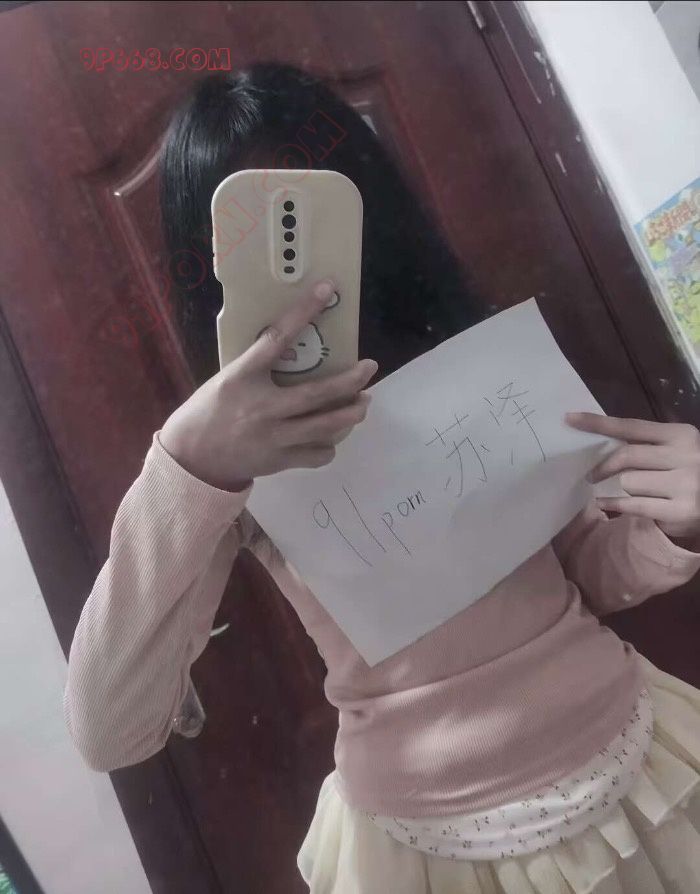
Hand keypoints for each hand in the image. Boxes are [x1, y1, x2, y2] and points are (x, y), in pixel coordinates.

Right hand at [160, 279, 377, 491]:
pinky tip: (331, 436)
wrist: (191, 457)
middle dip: (350, 381)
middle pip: (317, 393)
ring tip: (363, 403)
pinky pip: (317, 454)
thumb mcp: (227, 379)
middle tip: (370, 368)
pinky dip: (329, 445)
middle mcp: (262, 406)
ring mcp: (273, 436)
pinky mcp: (279, 460)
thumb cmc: (209, 411)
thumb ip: (257, 368)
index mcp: (243, 377)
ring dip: (351, 413)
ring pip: (325, 426)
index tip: (327, 291)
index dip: (303, 312)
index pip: (276, 337)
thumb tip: (293, 351)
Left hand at [565, 412, 699, 549]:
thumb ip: (647, 445)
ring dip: (622, 488)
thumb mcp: (676, 450)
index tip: (570, 419)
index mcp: (680, 435)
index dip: (598, 423)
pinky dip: (614, 504)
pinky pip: (633, 505)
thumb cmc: (691, 472)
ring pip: (629, 482)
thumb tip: (600, 443)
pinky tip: (604, 503)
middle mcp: (684, 456)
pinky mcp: (679, 511)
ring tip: (630, 491)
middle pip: (626, 456)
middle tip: (591, 475)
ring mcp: (684, 484)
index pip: (631, 426)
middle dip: (604, 466)